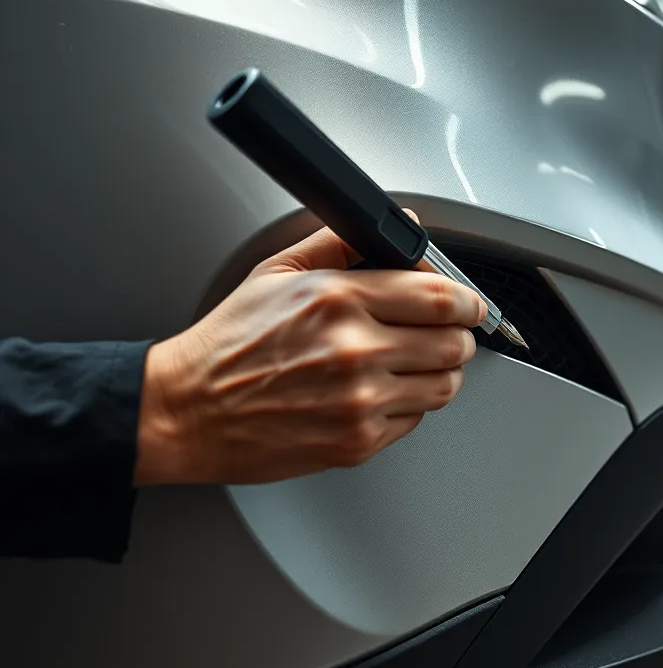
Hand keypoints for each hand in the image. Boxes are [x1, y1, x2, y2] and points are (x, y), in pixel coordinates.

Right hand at [133, 215, 484, 486]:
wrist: (187, 411)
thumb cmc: (228, 344)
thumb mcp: (277, 272)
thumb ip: (342, 243)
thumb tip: (397, 225)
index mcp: (339, 301)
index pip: (442, 297)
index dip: (468, 300)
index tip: (470, 303)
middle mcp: (356, 351)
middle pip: (455, 344)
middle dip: (458, 335)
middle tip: (444, 332)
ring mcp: (360, 402)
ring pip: (444, 386)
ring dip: (439, 372)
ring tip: (412, 362)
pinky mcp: (357, 442)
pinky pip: (414, 420)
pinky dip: (407, 404)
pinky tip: (378, 391)